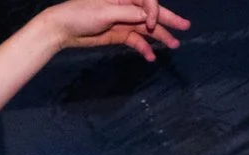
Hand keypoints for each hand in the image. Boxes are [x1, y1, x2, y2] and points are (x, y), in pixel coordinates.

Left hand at [37, 0, 187, 58]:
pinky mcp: (118, 34)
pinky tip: (151, 56)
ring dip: (160, 37)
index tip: (151, 24)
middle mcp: (127, 6)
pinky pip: (135, 41)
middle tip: (186, 26)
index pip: (148, 1)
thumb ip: (128, 14)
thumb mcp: (105, 12)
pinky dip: (143, 48)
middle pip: (152, 13)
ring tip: (175, 45)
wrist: (62, 28)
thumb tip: (148, 17)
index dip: (154, 11)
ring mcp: (124, 21)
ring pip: (146, 29)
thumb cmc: (80, 14)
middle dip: (169, 20)